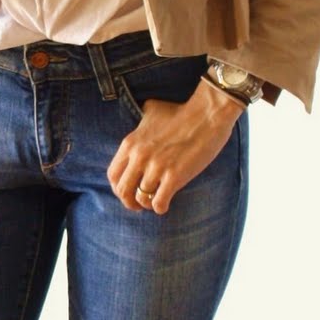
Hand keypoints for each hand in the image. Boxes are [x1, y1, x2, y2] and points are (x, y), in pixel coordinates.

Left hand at [107, 77, 243, 214]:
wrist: (207, 115)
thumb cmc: (182, 112)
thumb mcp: (152, 111)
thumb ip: (141, 121)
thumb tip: (141, 118)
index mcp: (130, 143)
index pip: (113, 174)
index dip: (118, 188)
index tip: (128, 192)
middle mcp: (139, 157)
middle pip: (123, 190)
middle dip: (129, 202)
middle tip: (139, 205)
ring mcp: (156, 167)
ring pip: (141, 199)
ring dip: (147, 204)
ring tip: (155, 202)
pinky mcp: (174, 176)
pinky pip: (159, 202)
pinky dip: (160, 208)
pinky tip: (165, 205)